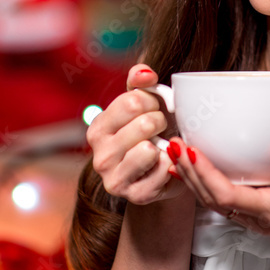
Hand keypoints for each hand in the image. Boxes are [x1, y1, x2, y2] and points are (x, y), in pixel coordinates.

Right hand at [86, 64, 184, 204]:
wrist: (162, 172)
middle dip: (161, 122)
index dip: (153, 102)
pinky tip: (165, 166)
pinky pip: (163, 170)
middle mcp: (100, 156)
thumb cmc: (152, 132)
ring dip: (165, 145)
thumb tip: (145, 73)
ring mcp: (114, 179)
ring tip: (161, 147)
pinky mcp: (135, 196)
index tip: (154, 109)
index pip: (132, 101)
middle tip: (161, 130)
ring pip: (149, 149)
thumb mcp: (143, 103)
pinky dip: (171, 165)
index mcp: (98, 129)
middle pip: (145, 124)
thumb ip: (140, 81)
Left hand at [170, 142, 269, 252]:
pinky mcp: (253, 212)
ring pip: (212, 202)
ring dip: (192, 177)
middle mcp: (257, 218)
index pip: (225, 194)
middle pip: (210, 199)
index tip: (190, 149)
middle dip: (189, 172)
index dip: (203, 173)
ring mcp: (254, 218)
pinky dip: (203, 182)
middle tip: (174, 143)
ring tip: (177, 151)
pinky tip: (196, 166)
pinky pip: (220, 200)